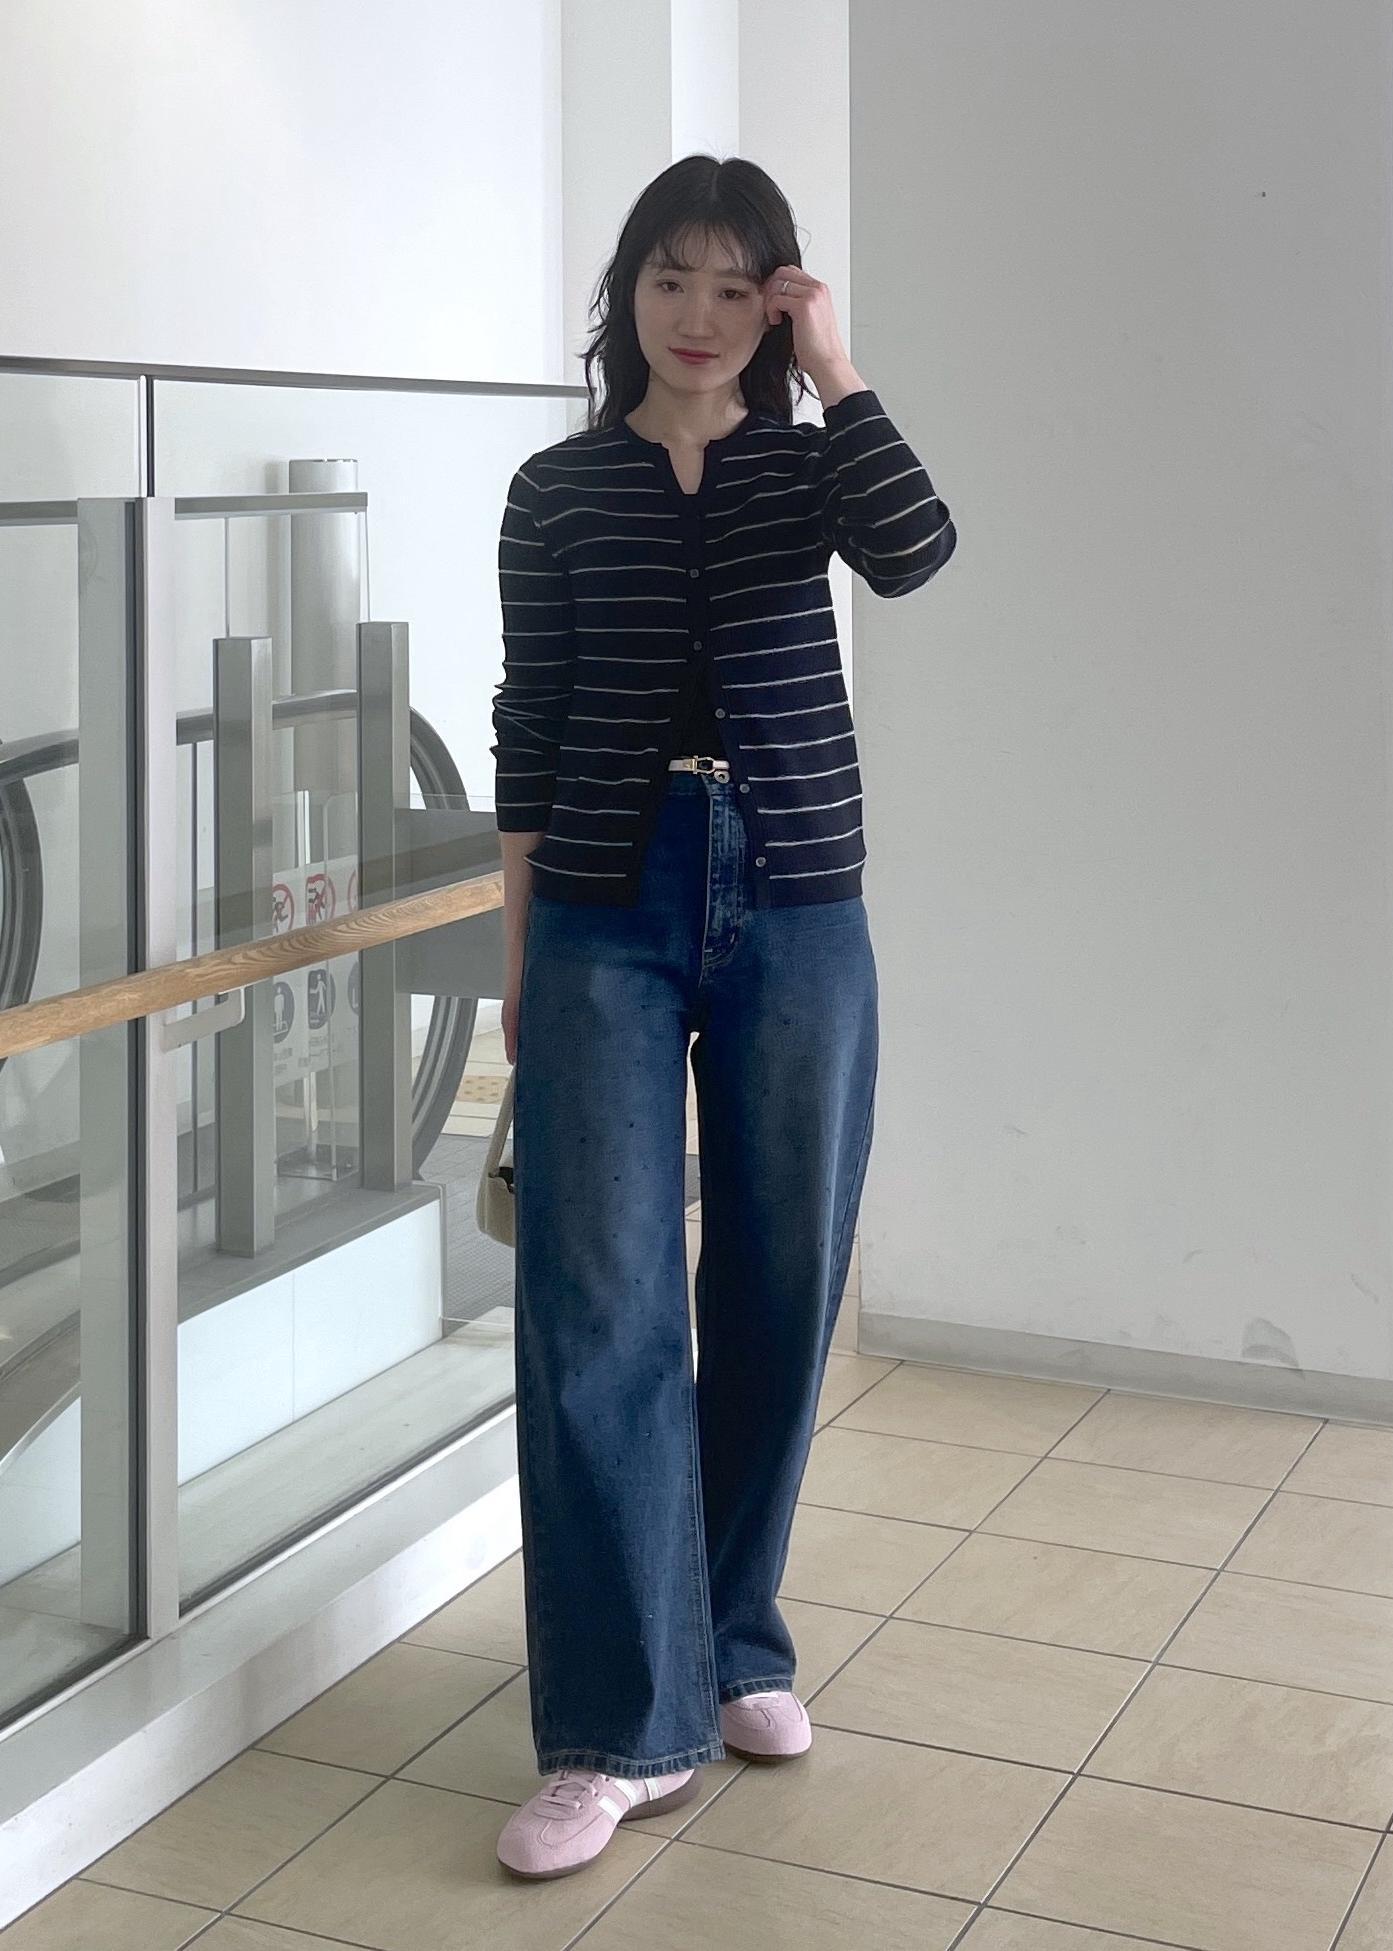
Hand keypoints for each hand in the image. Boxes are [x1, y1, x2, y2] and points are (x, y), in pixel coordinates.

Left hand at [762, 266, 859, 395]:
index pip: (792, 272)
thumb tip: (778, 298)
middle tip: (769, 307)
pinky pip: (777, 298)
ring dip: (770, 300)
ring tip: (774, 318)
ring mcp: (812, 295)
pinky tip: (776, 322)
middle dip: (771, 288)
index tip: (772, 301)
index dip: (778, 284)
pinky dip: (771, 310)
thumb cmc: (818, 348)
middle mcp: (818, 288)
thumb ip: (799, 303)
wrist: (827, 363)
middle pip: (783, 271)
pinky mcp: (804, 306)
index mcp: (821, 290)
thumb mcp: (810, 319)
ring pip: (778, 283)